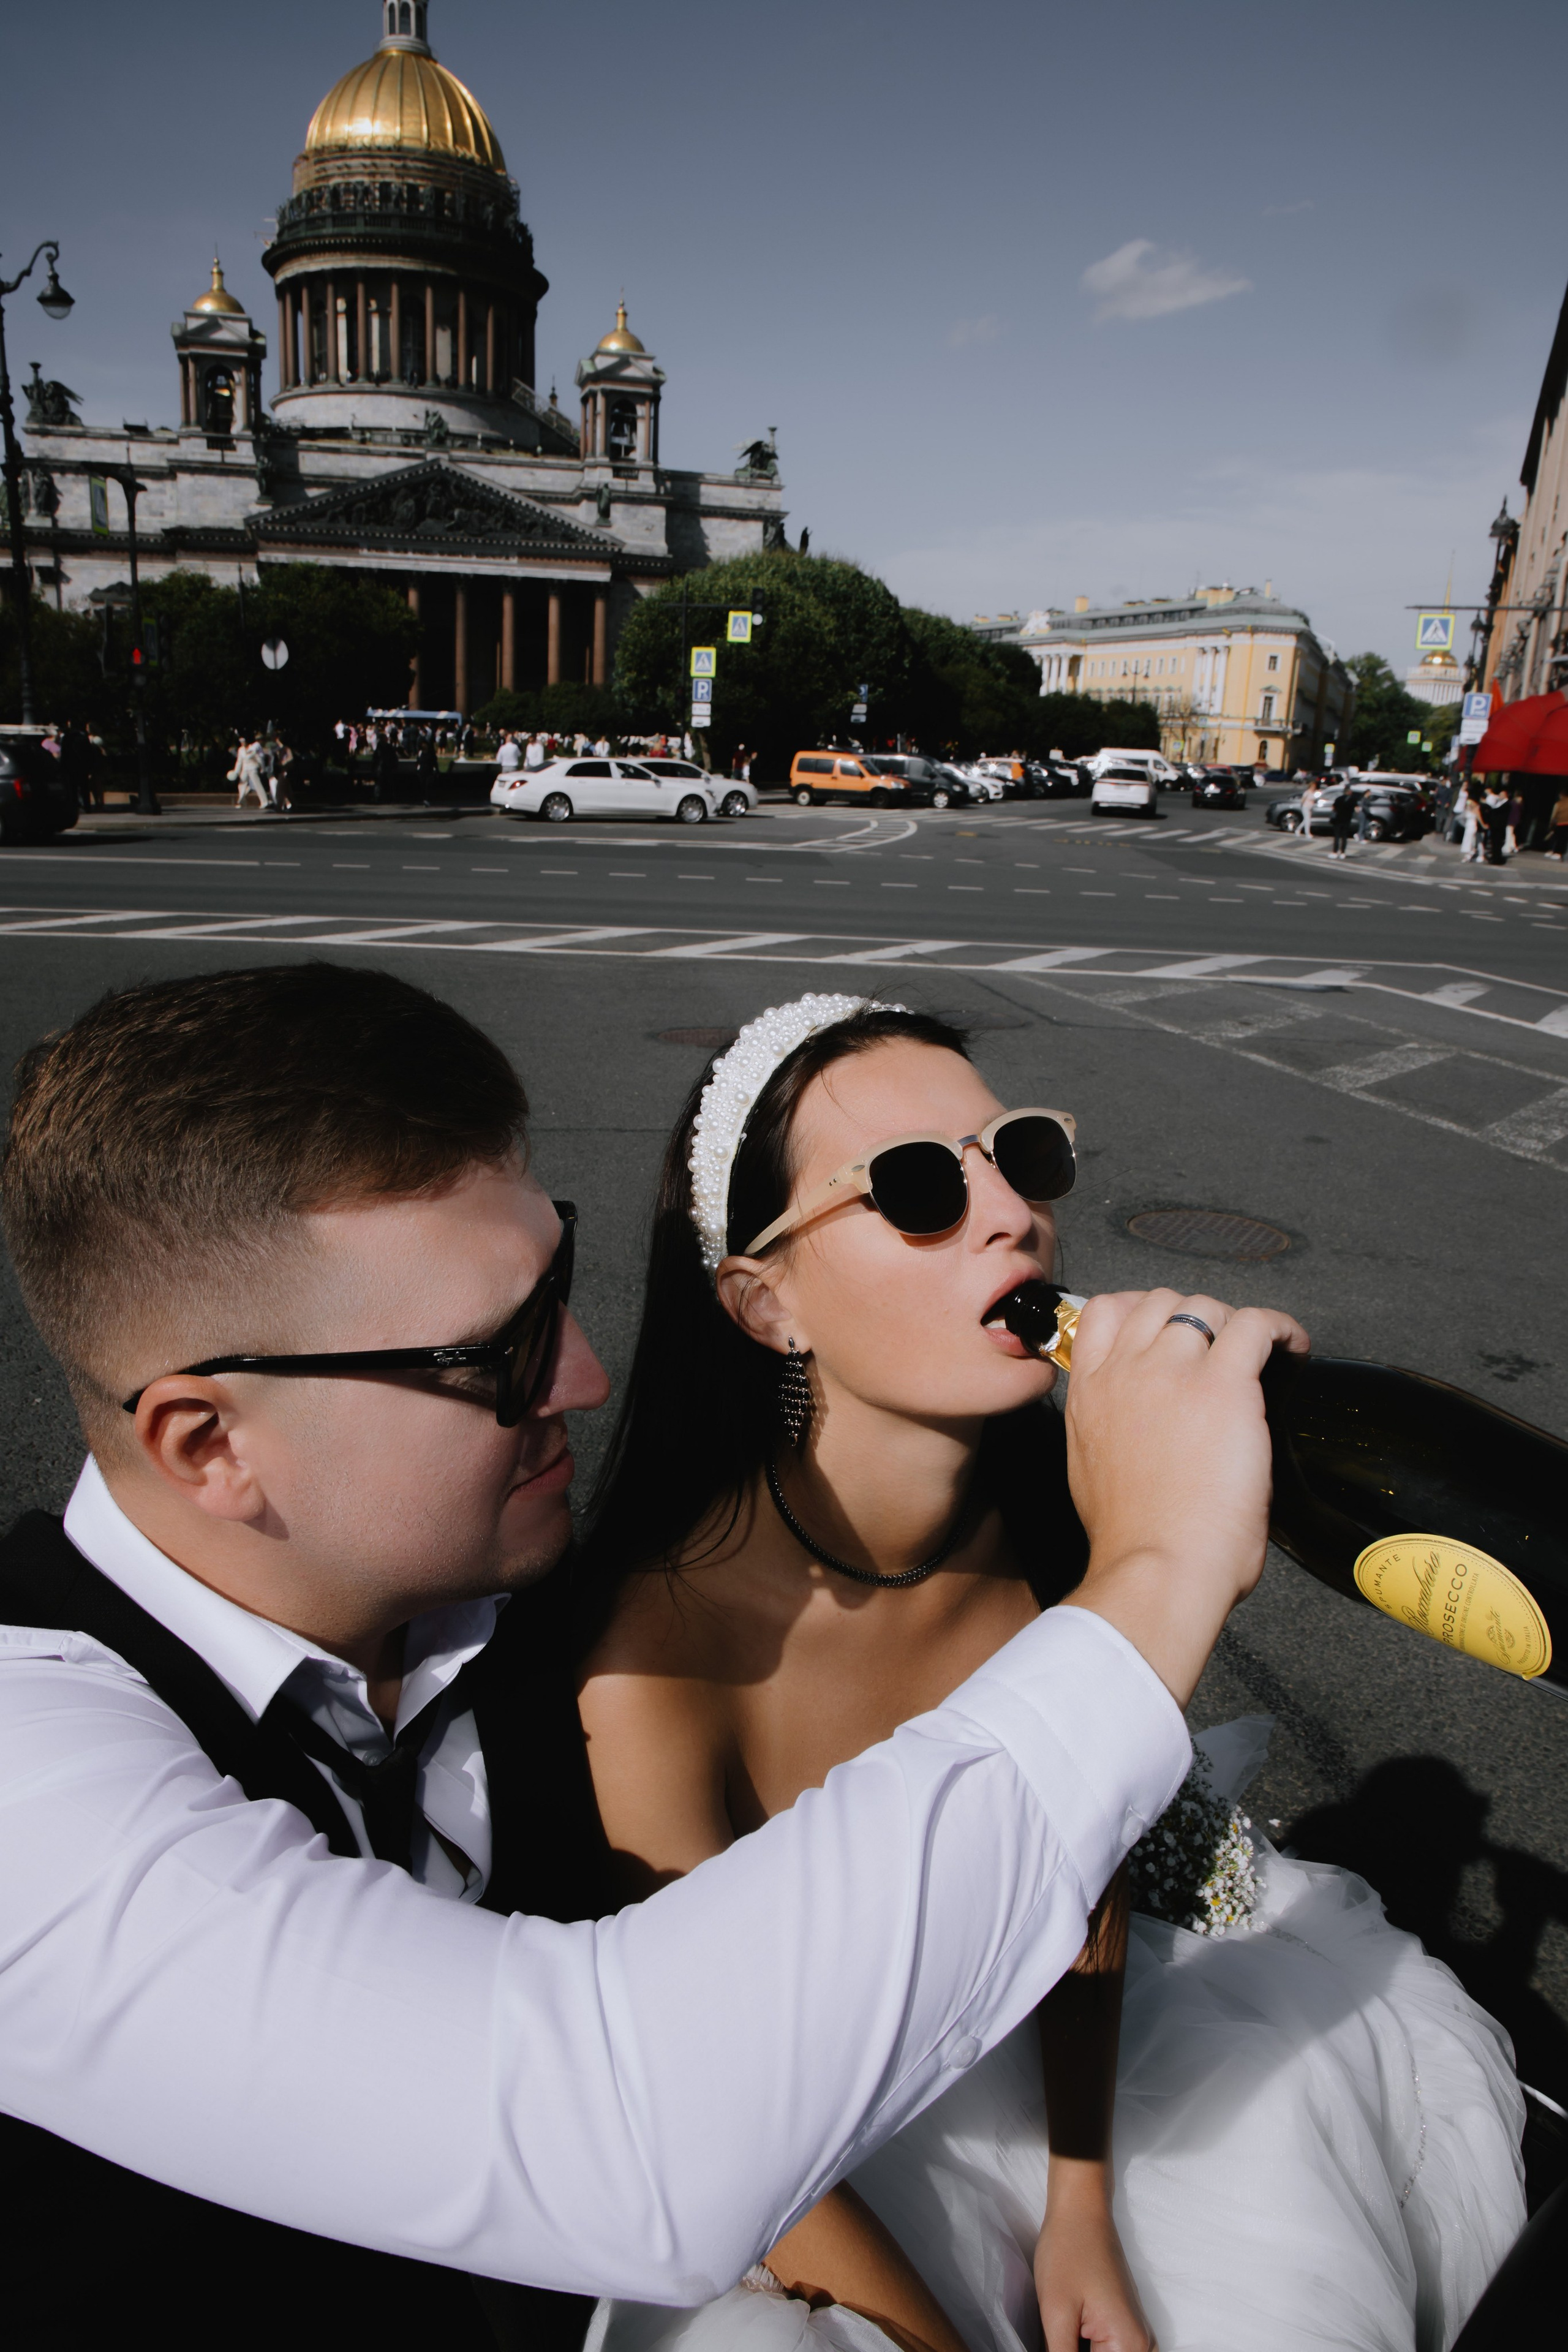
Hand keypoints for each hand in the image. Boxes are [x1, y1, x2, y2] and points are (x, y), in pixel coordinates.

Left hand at [1035, 2171, 1154, 2351]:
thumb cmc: (1067, 2254)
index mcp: (1129, 2346)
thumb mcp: (1057, 2317)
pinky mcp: (1126, 2328)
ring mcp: (1137, 2336)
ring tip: (1062, 2337)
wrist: (1080, 2211)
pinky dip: (1089, 2351)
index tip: (1060, 2345)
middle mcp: (1143, 2346)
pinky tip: (1068, 2341)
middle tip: (1058, 2339)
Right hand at [1062, 1288, 1307, 1707]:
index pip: (1104, 1311)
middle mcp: (1126, 1371)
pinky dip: (1280, 1329)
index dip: (1141, 1309)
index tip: (1167, 1329)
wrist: (1156, 1566)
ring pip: (1206, 1308)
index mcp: (1091, 1393)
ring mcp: (1173, 1372)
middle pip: (1161, 1302)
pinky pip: (1256, 1325)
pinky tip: (1293, 1346)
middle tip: (1223, 1348)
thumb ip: (1114, 1434)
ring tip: (1260, 1349)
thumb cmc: (1134, 1542)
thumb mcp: (1094, 1473)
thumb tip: (1144, 1433)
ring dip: (1233, 1322)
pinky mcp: (1223, 1386)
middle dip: (1194, 1317)